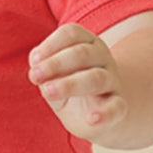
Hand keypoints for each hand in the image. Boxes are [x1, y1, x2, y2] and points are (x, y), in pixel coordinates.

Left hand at [28, 23, 126, 141]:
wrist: (94, 113)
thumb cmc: (69, 86)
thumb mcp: (53, 76)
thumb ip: (44, 72)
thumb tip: (36, 71)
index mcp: (86, 43)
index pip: (71, 34)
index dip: (51, 44)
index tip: (34, 60)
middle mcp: (102, 58)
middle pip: (82, 53)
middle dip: (56, 63)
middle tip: (35, 76)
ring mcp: (112, 81)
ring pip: (96, 78)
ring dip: (69, 84)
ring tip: (48, 92)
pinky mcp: (118, 105)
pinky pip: (117, 107)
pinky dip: (105, 114)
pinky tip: (92, 119)